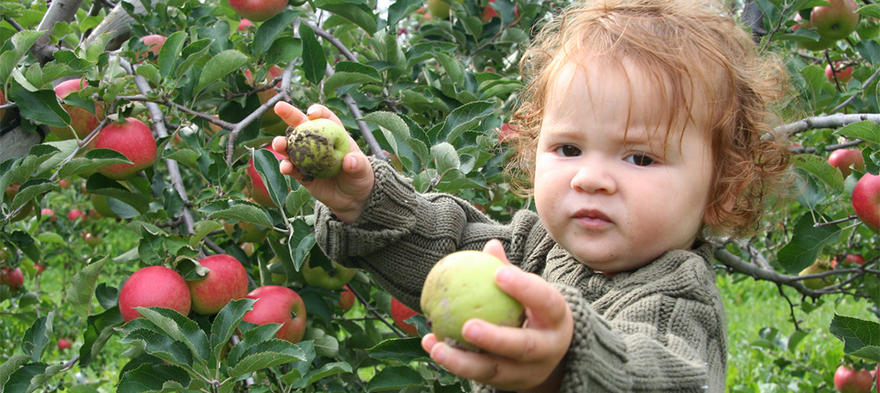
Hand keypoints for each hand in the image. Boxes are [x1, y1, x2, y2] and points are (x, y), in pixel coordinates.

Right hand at [270, 102, 373, 223]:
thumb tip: (350, 161)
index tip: (311, 113)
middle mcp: (317, 143)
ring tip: (279, 144)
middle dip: (289, 115)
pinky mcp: (302, 174)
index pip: (325, 118)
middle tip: (278, 107)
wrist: (352, 199)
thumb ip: (358, 164)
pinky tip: (285, 167)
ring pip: (291, 147)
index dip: (318, 112)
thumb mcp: (363, 170)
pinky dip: (286, 167)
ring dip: (282, 143)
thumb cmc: (360, 177)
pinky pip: (292, 169)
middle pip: (302, 126)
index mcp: (334, 135)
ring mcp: (307, 158)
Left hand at [421, 239, 572, 391]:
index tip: (498, 274)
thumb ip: (509, 272)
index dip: (524, 289)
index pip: (545, 302)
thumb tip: (490, 245)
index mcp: (556, 318)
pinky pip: (479, 375)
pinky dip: (454, 362)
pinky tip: (431, 346)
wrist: (549, 354)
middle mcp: (547, 349)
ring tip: (436, 345)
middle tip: (467, 326)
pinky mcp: (508, 384)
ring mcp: (528, 371)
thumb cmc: (533, 310)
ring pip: (495, 370)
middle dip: (495, 339)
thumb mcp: (530, 293)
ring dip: (462, 361)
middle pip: (524, 346)